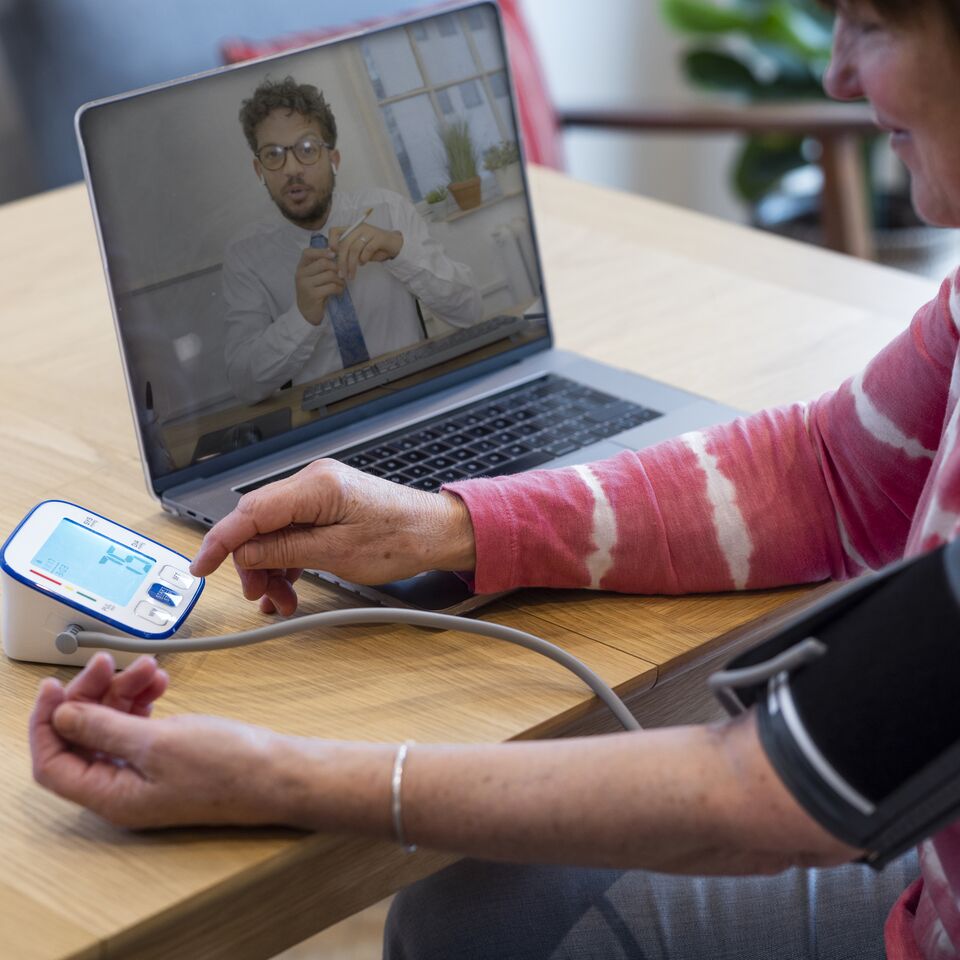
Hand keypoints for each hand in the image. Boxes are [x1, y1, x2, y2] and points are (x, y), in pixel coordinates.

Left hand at [30, 655, 285, 827]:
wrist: (279, 772)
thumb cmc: (229, 768)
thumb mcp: (158, 743)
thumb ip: (104, 728)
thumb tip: (62, 717)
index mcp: (111, 797)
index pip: (53, 763)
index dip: (48, 723)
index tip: (55, 686)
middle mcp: (122, 789)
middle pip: (83, 738)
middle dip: (92, 696)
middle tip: (108, 663)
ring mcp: (145, 774)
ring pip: (112, 726)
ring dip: (122, 692)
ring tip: (148, 667)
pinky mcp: (167, 758)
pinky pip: (139, 725)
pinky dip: (143, 700)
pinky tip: (159, 681)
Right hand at [190, 459, 475, 614]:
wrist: (437, 533)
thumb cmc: (401, 538)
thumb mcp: (337, 554)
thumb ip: (285, 551)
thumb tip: (244, 553)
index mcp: (316, 487)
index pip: (250, 512)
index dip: (220, 541)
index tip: (201, 568)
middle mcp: (313, 482)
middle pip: (258, 523)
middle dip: (252, 563)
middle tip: (260, 596)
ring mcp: (320, 493)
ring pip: (273, 531)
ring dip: (270, 567)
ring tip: (282, 600)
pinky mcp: (326, 507)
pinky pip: (292, 532)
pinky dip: (287, 560)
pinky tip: (289, 585)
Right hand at [295, 247, 345, 325]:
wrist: (307, 313)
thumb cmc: (314, 292)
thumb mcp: (314, 277)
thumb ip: (321, 266)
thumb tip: (335, 252)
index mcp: (301, 268)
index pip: (308, 252)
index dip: (322, 251)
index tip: (334, 254)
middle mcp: (301, 275)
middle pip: (323, 263)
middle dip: (337, 268)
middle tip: (342, 274)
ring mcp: (305, 285)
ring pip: (329, 275)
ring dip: (340, 280)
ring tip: (341, 285)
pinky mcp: (313, 295)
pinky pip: (331, 287)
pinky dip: (339, 289)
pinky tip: (339, 292)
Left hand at [329, 223, 402, 281]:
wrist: (395, 244)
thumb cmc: (375, 248)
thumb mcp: (359, 249)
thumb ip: (348, 251)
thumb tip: (337, 261)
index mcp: (352, 229)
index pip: (334, 231)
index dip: (331, 243)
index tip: (332, 256)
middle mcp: (359, 228)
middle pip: (344, 244)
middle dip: (341, 262)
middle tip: (341, 274)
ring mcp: (370, 232)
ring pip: (355, 249)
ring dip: (352, 265)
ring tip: (351, 275)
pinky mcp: (379, 238)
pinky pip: (368, 249)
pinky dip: (364, 259)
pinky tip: (363, 264)